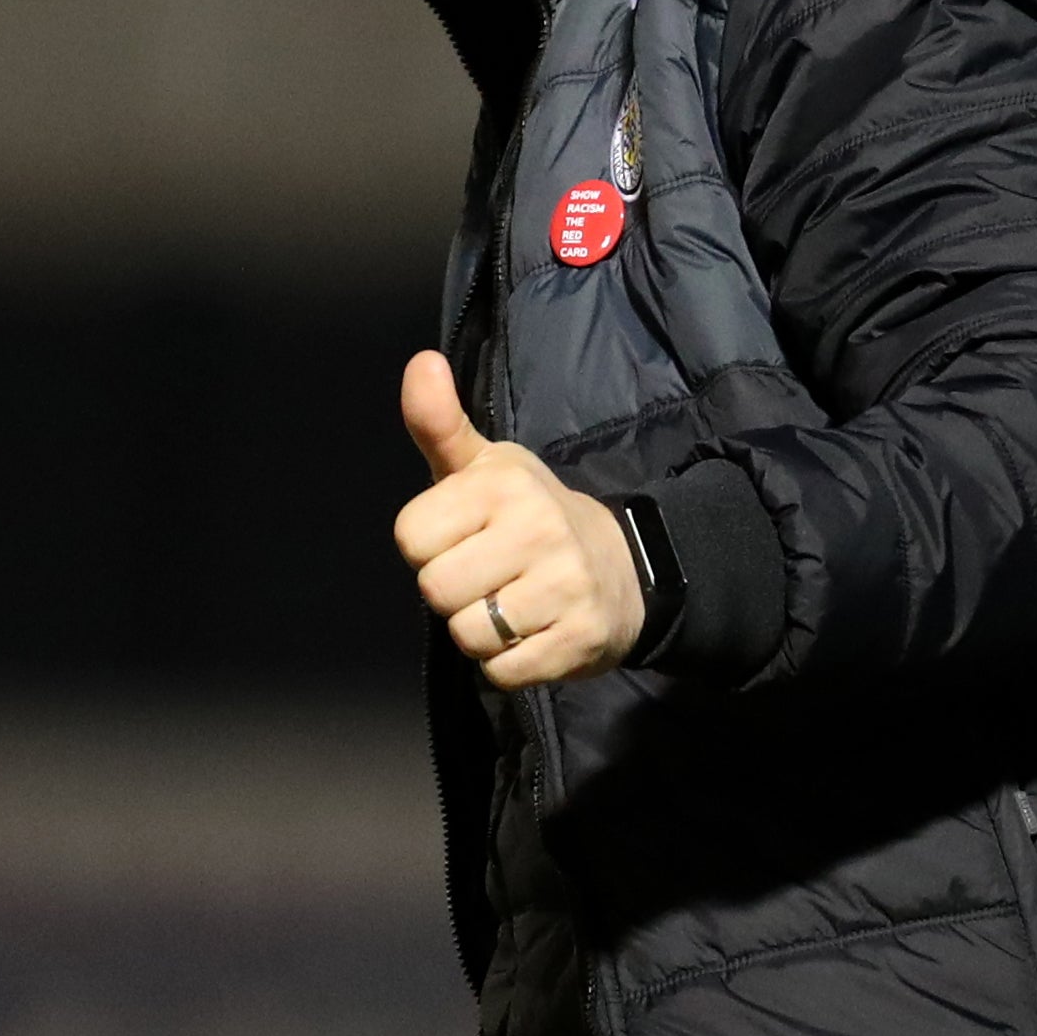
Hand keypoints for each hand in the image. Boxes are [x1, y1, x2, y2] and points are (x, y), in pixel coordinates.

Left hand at [393, 350, 645, 688]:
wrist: (625, 566)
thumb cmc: (529, 515)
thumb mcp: (484, 466)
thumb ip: (439, 423)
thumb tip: (421, 362)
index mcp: (504, 484)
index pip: (411, 538)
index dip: (428, 545)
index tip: (462, 537)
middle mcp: (538, 529)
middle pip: (436, 590)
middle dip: (454, 592)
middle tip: (489, 575)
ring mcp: (564, 586)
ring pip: (469, 635)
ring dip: (481, 631)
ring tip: (510, 603)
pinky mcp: (578, 639)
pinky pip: (503, 673)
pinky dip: (508, 664)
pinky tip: (531, 633)